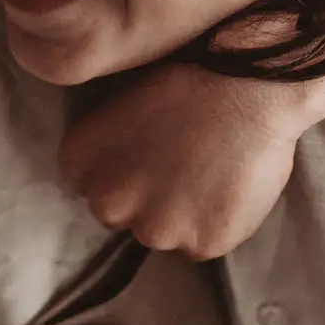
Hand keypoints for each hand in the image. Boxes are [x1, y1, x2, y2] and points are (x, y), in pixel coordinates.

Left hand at [59, 59, 320, 259]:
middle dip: (145, 199)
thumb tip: (120, 169)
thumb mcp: (119, 106)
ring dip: (181, 216)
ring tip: (210, 174)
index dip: (124, 172)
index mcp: (79, 163)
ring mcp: (154, 229)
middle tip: (181, 166)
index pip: (91, 186)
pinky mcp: (200, 244)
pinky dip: (216, 224)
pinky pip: (203, 243)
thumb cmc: (186, 80)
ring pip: (163, 233)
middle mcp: (108, 204)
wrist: (244, 86)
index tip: (149, 155)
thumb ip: (107, 150)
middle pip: (121, 215)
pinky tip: (229, 188)